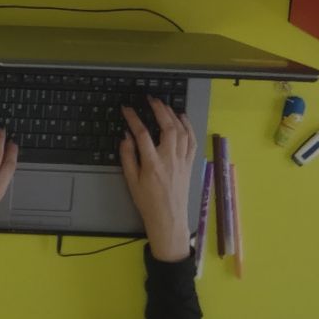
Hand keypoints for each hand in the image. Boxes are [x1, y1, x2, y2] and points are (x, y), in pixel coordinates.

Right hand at [119, 97, 198, 261]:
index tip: (126, 109)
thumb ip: (128, 156)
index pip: (142, 133)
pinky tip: (182, 119)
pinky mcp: (189, 164)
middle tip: (150, 99)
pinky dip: (188, 127)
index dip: (133, 118)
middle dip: (159, 109)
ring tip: (165, 106)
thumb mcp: (131, 180)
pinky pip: (192, 142)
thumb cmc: (147, 202)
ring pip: (182, 132)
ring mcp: (182, 161)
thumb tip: (126, 136)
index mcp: (152, 164)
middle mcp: (170, 159)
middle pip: (168, 127)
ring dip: (174, 115)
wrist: (168, 219)